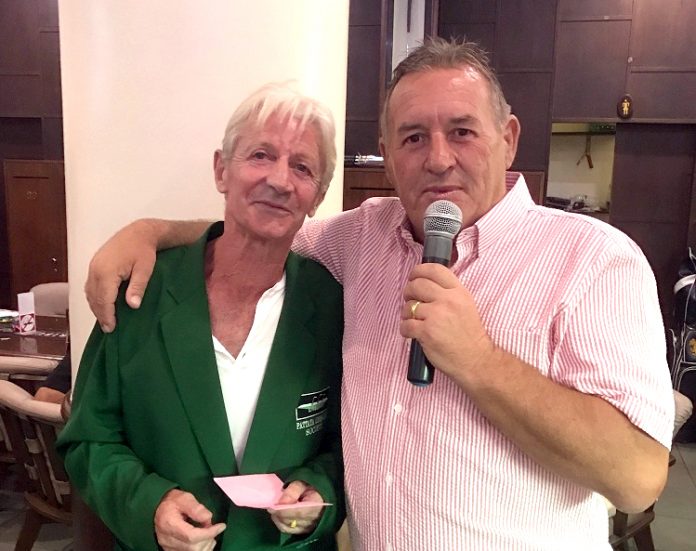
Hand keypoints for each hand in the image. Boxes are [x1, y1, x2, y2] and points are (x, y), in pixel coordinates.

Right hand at [85, 220, 157, 332]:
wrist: (138, 232)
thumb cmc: (143, 250)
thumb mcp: (145, 269)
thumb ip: (138, 287)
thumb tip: (133, 305)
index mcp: (106, 271)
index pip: (104, 300)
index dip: (107, 315)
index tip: (112, 328)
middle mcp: (95, 269)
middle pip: (94, 298)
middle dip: (101, 314)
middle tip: (109, 328)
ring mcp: (93, 267)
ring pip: (90, 292)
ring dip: (96, 307)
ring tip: (105, 320)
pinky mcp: (94, 265)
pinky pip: (90, 285)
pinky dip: (95, 297)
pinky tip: (102, 304)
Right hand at [154, 489, 225, 550]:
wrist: (157, 508)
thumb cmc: (172, 501)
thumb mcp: (184, 498)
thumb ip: (196, 507)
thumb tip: (208, 518)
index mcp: (169, 524)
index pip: (191, 536)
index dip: (209, 533)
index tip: (221, 526)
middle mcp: (167, 539)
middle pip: (193, 548)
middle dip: (208, 538)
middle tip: (213, 527)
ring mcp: (168, 547)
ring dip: (206, 546)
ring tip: (210, 534)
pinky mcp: (170, 550)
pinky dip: (200, 549)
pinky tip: (205, 541)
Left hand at [268, 481, 324, 535]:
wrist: (319, 495)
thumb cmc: (310, 487)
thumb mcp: (302, 484)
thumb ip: (292, 491)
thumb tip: (280, 503)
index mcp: (316, 506)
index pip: (298, 513)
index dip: (284, 511)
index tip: (272, 507)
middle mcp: (313, 520)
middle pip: (291, 521)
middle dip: (278, 514)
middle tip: (270, 506)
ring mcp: (308, 527)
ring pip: (288, 527)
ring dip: (278, 519)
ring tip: (274, 509)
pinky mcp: (302, 531)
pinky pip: (288, 530)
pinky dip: (280, 523)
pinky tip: (277, 515)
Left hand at [400, 263, 496, 383]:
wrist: (476, 360)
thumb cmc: (469, 335)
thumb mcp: (466, 305)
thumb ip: (449, 292)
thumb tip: (424, 282)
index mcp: (458, 292)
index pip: (434, 269)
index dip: (418, 271)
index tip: (414, 277)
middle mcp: (448, 300)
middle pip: (417, 284)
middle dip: (408, 292)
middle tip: (410, 300)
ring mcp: (436, 316)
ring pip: (409, 306)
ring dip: (406, 313)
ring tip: (414, 321)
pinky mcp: (426, 332)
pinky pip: (405, 324)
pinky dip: (405, 329)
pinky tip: (412, 333)